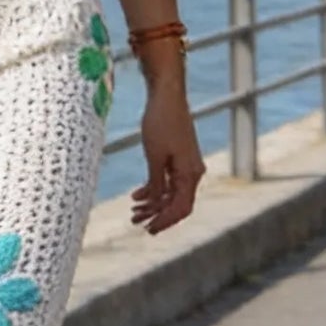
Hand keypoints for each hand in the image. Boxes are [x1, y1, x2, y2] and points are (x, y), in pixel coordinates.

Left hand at [132, 83, 203, 233]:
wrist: (166, 96)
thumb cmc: (161, 123)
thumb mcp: (154, 157)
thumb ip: (157, 183)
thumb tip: (157, 204)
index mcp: (190, 174)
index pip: (181, 208)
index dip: (165, 221)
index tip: (148, 229)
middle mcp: (192, 172)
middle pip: (176, 203)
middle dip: (156, 215)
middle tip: (135, 222)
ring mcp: (186, 165)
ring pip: (171, 193)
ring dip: (153, 204)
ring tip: (133, 211)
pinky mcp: (178, 157)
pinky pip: (168, 180)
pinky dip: (154, 189)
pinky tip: (137, 195)